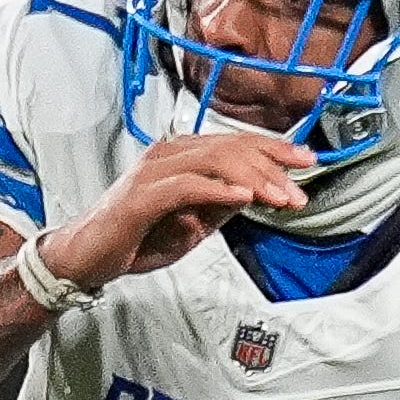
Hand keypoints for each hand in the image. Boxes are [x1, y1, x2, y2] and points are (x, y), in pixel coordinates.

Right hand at [41, 134, 313, 288]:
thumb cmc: (141, 235)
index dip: (275, 149)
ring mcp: (151, 173)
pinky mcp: (140, 197)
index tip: (310, 160)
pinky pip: (184, 186)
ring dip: (253, 178)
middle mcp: (167, 155)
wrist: (90, 256)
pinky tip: (244, 197)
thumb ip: (225, 203)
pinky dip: (216, 189)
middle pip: (229, 148)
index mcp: (182, 156)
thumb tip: (260, 191)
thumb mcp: (197, 221)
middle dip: (272, 168)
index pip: (235, 143)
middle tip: (300, 193)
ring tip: (282, 197)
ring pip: (211, 161)